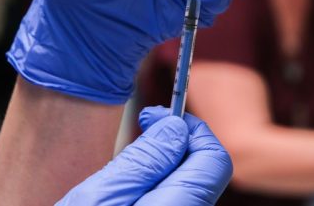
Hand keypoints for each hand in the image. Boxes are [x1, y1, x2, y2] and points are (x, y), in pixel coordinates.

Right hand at [56, 106, 232, 205]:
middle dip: (176, 147)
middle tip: (141, 132)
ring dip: (164, 169)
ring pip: (186, 190)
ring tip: (127, 168)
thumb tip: (176, 128)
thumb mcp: (99, 199)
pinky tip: (129, 193)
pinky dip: (158, 191)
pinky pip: (172, 204)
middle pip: (202, 174)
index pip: (214, 160)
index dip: (192, 130)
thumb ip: (144, 161)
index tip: (160, 116)